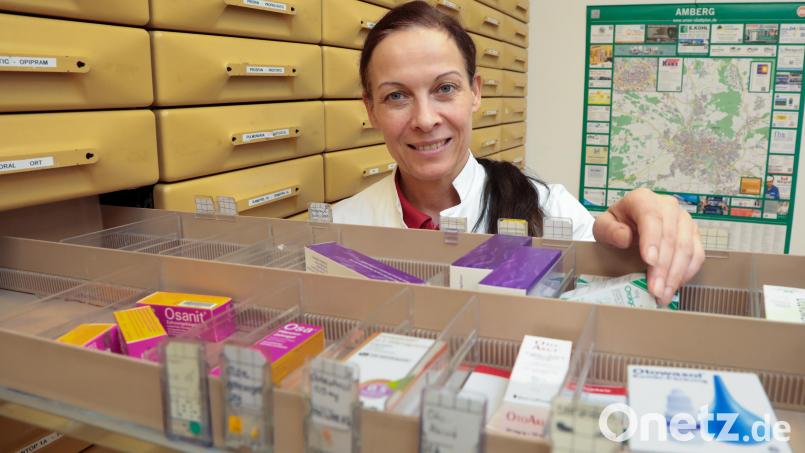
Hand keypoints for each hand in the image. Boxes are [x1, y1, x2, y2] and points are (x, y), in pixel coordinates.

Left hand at [592, 188, 704, 305]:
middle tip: (654, 289)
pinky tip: (674, 286)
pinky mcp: (693, 234)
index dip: (652, 240)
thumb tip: (625, 237)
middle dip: (663, 267)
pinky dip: (687, 273)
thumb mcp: (603, 227)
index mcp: (642, 199)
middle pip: (671, 237)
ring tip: (663, 294)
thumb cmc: (615, 227)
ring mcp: (683, 219)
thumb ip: (609, 230)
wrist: (627, 227)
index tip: (649, 261)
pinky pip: (697, 254)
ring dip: (676, 274)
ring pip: (687, 248)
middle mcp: (667, 206)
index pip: (651, 217)